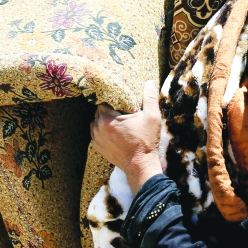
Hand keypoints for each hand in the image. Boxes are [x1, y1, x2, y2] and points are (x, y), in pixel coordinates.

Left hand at [91, 80, 162, 194]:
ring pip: (96, 124)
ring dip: (104, 122)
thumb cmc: (145, 141)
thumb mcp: (151, 117)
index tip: (121, 105)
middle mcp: (97, 128)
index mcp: (107, 119)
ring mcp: (96, 139)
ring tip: (118, 124)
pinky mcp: (98, 148)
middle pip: (99, 113)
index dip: (112, 102)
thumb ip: (149, 98)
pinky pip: (96, 135)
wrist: (140, 165)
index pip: (103, 102)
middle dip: (109, 112)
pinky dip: (103, 133)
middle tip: (122, 115)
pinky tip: (115, 134)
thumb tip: (150, 82)